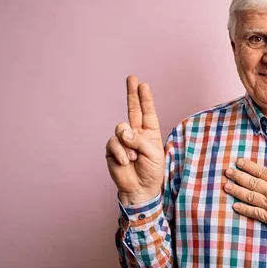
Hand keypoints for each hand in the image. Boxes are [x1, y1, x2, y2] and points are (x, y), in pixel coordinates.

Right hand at [105, 75, 164, 205]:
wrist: (139, 189)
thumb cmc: (151, 172)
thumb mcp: (154, 154)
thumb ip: (140, 140)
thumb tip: (123, 133)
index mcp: (150, 133)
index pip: (147, 112)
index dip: (145, 99)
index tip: (143, 84)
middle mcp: (136, 133)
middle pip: (133, 109)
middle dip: (132, 93)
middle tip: (131, 78)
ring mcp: (123, 140)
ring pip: (121, 128)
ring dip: (128, 144)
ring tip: (133, 158)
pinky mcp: (112, 149)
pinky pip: (113, 142)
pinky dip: (120, 152)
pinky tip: (125, 162)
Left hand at [223, 146, 266, 238]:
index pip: (260, 171)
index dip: (248, 166)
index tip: (238, 161)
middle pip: (251, 182)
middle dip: (238, 176)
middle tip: (227, 172)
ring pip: (249, 196)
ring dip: (237, 190)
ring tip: (226, 186)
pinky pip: (254, 213)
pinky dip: (244, 209)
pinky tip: (235, 206)